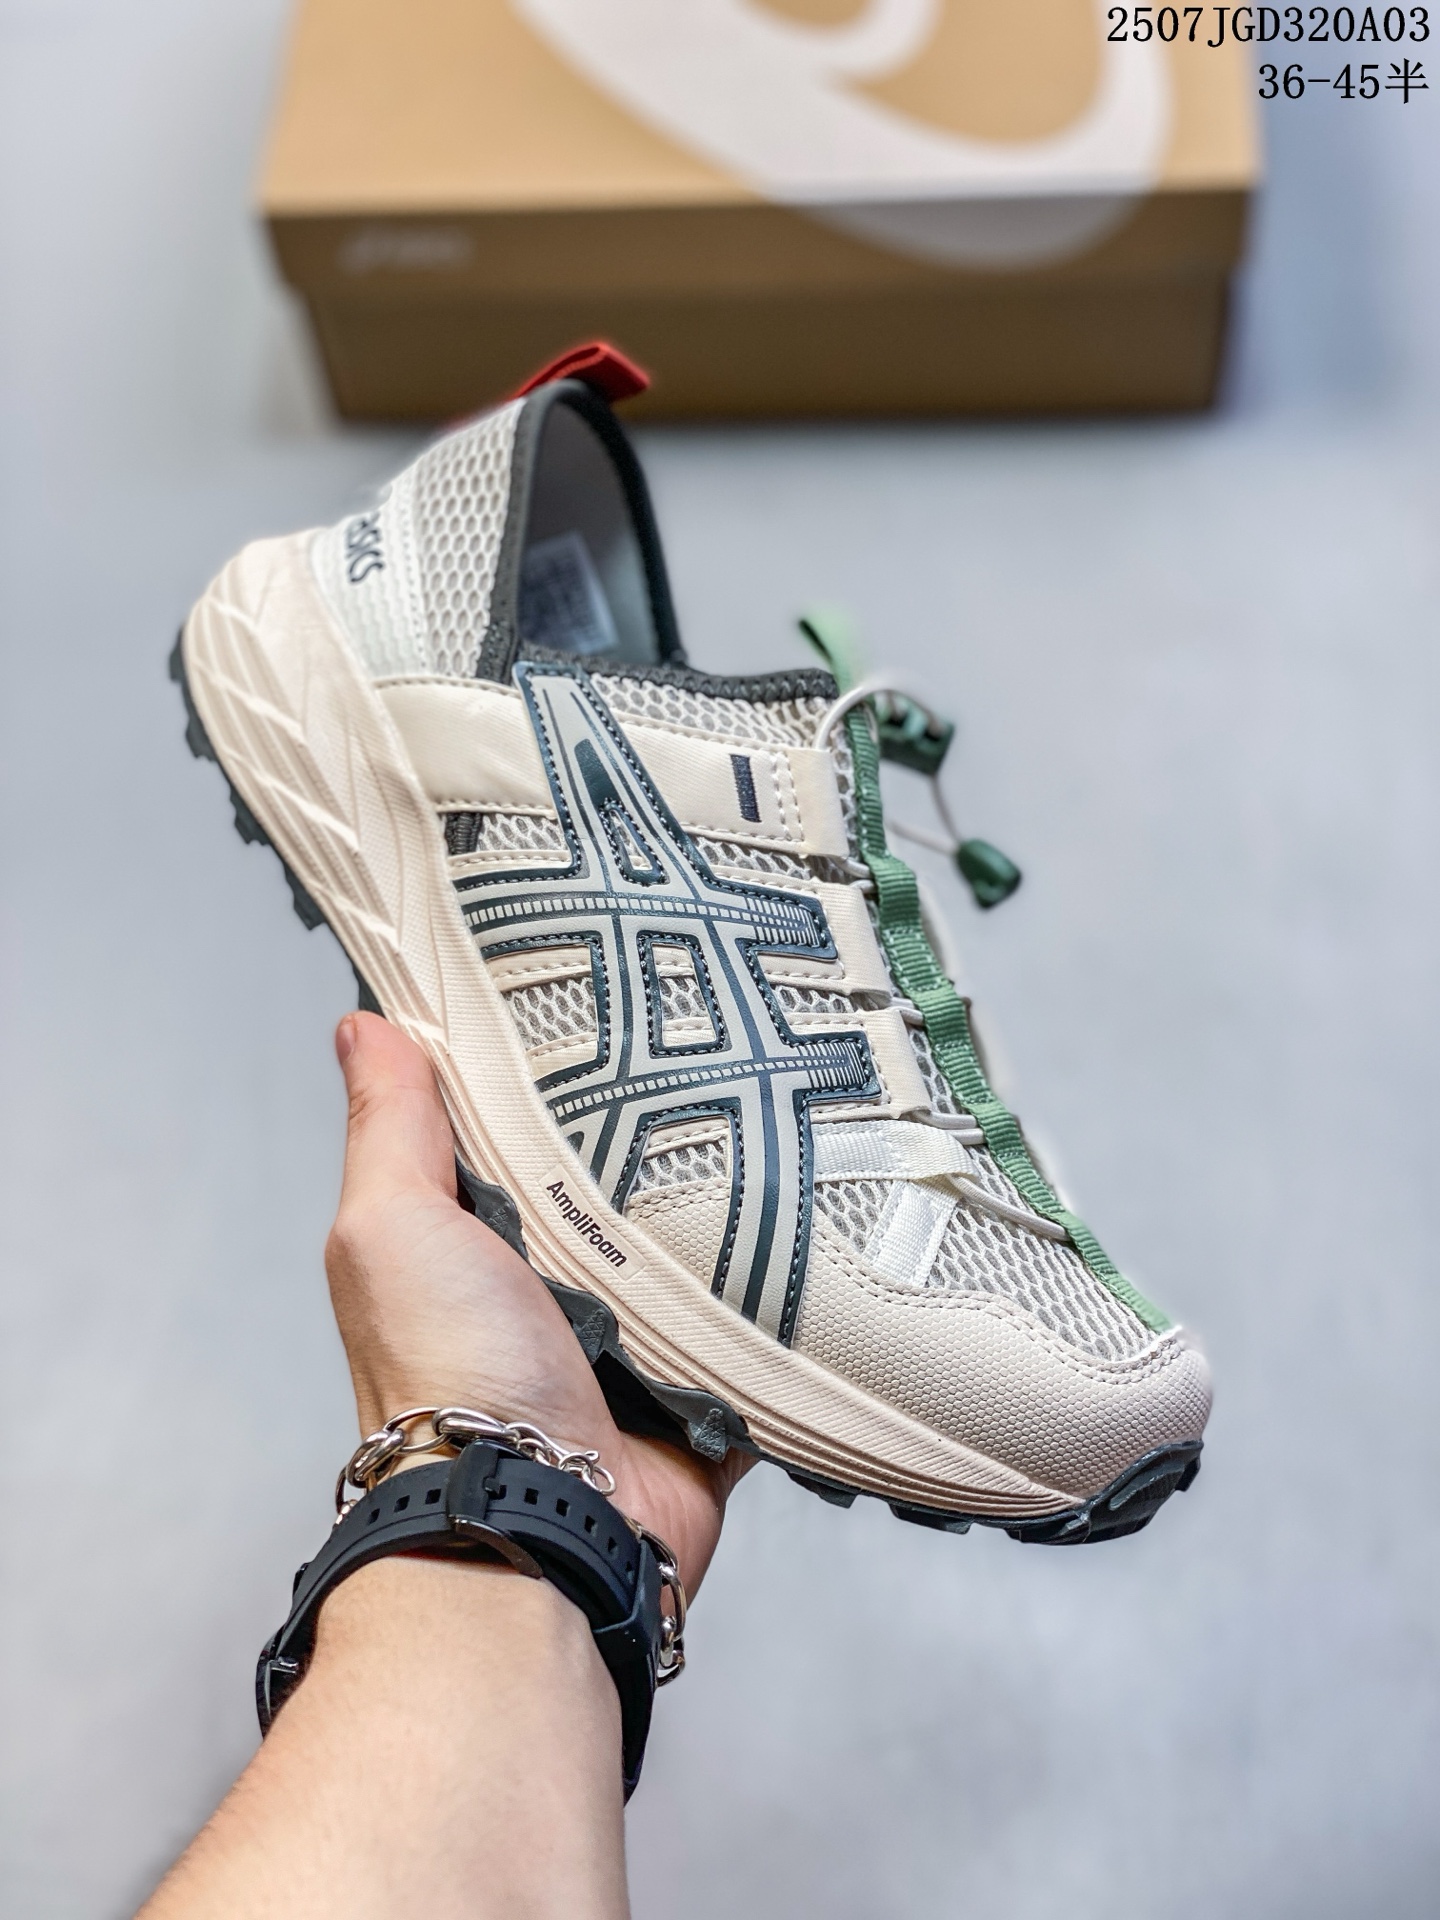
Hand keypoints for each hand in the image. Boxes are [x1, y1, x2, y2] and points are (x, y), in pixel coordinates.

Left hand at [325, 1012, 750, 1597]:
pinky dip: (787, 1303)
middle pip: (620, 1190)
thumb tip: (363, 1025)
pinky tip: (822, 1237)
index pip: (521, 1134)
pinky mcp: (701, 1398)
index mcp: (476, 1244)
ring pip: (697, 1257)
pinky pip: (760, 1335)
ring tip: (788, 1124)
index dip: (557, 1072)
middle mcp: (551, 1293)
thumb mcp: (394, 1228)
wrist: (533, 1526)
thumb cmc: (445, 1380)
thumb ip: (391, 1130)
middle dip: (667, 1138)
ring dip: (732, 1218)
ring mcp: (630, 1348)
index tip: (610, 993)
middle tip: (727, 1050)